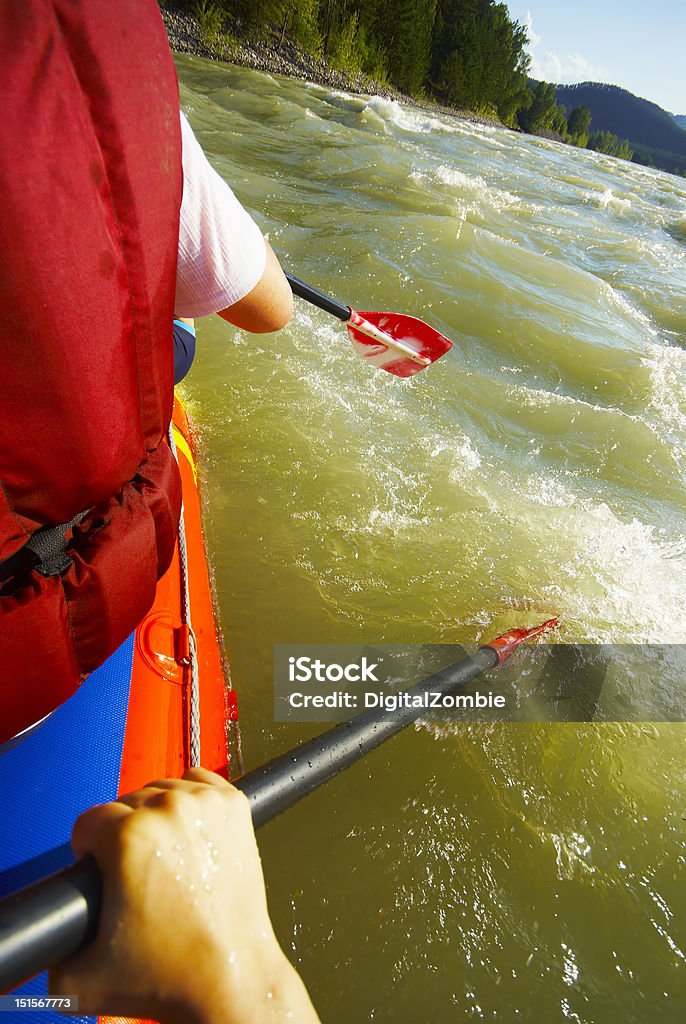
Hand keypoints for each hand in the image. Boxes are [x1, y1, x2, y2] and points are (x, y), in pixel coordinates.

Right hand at [50, 768, 318, 1023]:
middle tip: (137, 876)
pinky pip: (199, 781)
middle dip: (123, 837)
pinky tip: (189, 832)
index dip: (88, 851)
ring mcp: (205, 804)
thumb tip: (53, 926)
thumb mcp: (80, 975)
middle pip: (125, 804)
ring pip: (161, 790)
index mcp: (129, 836)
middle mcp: (168, 810)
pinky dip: (191, 800)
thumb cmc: (169, 975)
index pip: (89, 822)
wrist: (231, 978)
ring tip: (165, 859)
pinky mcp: (234, 805)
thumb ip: (52, 945)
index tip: (102, 872)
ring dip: (157, 818)